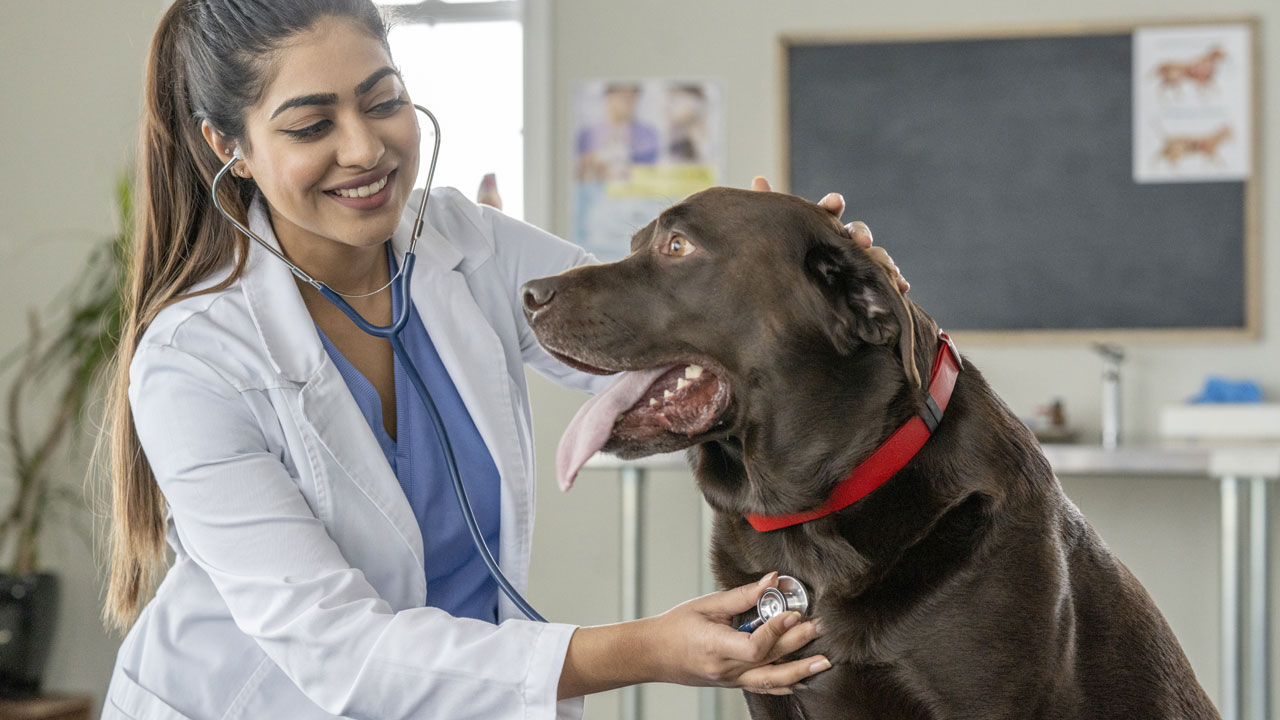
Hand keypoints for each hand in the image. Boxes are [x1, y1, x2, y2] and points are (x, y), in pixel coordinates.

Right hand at [644, 572, 828, 694]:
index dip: (776, 630)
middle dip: (798, 644)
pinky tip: (802, 680)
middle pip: (769, 661)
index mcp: (715, 647)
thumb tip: (771, 580)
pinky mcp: (733, 683)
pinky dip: (784, 685)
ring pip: (771, 681)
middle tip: (820, 627)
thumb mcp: (706, 605)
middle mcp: (725, 669)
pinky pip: (763, 687)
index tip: (792, 613)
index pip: (753, 646)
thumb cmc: (675, 627)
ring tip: (823, 662)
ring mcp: (730, 680)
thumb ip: (741, 596)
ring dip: (800, 671)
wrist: (654, 654)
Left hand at [750, 176, 908, 292]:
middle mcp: (845, 239)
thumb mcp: (780, 234)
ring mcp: (860, 259)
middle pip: (858, 230)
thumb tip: (758, 178)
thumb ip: (771, 208)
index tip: (835, 201)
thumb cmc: (791, 251)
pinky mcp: (870, 279)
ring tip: (888, 267)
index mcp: (823, 225)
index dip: (833, 204)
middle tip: (861, 241)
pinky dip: (896, 279)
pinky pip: (885, 278)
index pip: (829, 210)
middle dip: (861, 233)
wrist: (802, 287)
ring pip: (875, 253)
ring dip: (882, 257)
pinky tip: (902, 286)